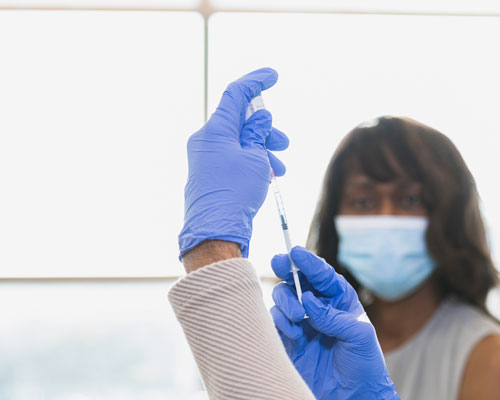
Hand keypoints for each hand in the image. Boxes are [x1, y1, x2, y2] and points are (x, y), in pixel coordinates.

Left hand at [178, 67, 288, 258]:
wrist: (215, 230)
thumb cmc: (234, 193)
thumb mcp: (254, 158)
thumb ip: (257, 133)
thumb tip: (259, 118)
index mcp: (215, 130)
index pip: (236, 95)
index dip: (255, 82)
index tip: (272, 76)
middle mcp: (208, 140)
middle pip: (241, 120)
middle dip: (266, 128)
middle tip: (282, 142)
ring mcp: (208, 157)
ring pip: (241, 141)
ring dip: (264, 148)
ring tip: (279, 167)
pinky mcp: (212, 174)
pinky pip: (236, 157)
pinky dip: (254, 161)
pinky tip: (268, 176)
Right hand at [271, 247, 400, 399]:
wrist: (353, 396)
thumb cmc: (365, 365)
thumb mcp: (359, 335)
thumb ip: (334, 316)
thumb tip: (309, 301)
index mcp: (341, 301)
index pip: (323, 275)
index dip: (308, 262)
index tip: (295, 252)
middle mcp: (320, 309)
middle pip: (298, 281)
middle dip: (287, 269)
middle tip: (279, 263)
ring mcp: (303, 325)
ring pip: (284, 299)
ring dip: (286, 301)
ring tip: (297, 316)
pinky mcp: (290, 343)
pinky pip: (276, 323)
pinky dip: (280, 322)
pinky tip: (293, 332)